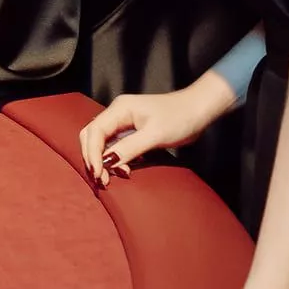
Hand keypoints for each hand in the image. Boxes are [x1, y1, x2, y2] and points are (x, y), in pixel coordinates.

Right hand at [79, 77, 232, 186]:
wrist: (197, 110)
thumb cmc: (179, 118)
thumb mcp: (155, 135)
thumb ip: (129, 147)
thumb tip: (108, 162)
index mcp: (120, 109)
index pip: (95, 132)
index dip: (93, 154)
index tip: (99, 173)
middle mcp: (117, 113)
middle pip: (92, 135)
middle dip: (93, 157)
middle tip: (102, 179)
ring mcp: (123, 121)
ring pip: (101, 141)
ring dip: (103, 159)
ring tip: (111, 177)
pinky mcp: (131, 130)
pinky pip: (114, 144)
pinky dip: (115, 158)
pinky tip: (125, 168)